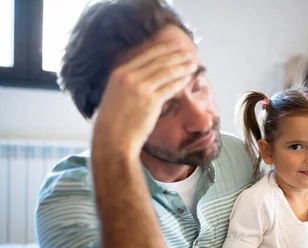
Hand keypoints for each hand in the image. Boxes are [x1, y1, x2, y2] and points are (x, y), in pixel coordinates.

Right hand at [93, 42, 197, 157]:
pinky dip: (180, 82)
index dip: (163, 49)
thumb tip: (144, 78)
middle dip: (176, 56)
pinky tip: (188, 79)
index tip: (174, 45)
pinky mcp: (151, 101)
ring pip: (166, 72)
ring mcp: (140, 88)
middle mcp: (129, 76)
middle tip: (189, 52)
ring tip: (193, 64)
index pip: (145, 55)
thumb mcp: (115, 94)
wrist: (112, 139)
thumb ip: (128, 83)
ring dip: (182, 66)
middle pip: (158, 61)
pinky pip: (170, 88)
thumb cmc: (113, 122)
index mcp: (119, 73)